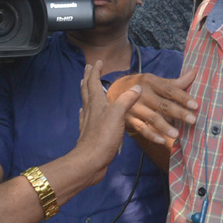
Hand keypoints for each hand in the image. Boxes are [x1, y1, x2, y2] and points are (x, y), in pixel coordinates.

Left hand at [72, 61, 141, 183]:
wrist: (90, 161)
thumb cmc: (103, 137)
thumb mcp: (117, 115)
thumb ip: (126, 100)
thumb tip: (137, 87)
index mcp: (96, 103)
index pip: (94, 82)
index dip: (95, 71)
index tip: (97, 61)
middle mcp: (90, 110)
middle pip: (86, 90)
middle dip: (88, 78)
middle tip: (88, 68)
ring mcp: (88, 122)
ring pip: (86, 102)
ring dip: (87, 92)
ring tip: (86, 86)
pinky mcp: (89, 133)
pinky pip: (86, 116)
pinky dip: (86, 110)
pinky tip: (85, 111)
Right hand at [106, 70, 197, 147]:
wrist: (114, 91)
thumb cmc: (142, 86)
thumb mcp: (155, 81)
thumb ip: (175, 82)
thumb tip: (194, 73)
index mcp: (150, 82)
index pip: (169, 90)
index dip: (183, 97)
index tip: (195, 105)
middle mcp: (142, 93)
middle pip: (163, 104)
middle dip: (178, 113)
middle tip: (193, 120)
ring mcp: (134, 107)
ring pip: (152, 118)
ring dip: (165, 126)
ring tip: (177, 134)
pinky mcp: (129, 119)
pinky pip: (141, 128)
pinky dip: (151, 135)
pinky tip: (162, 140)